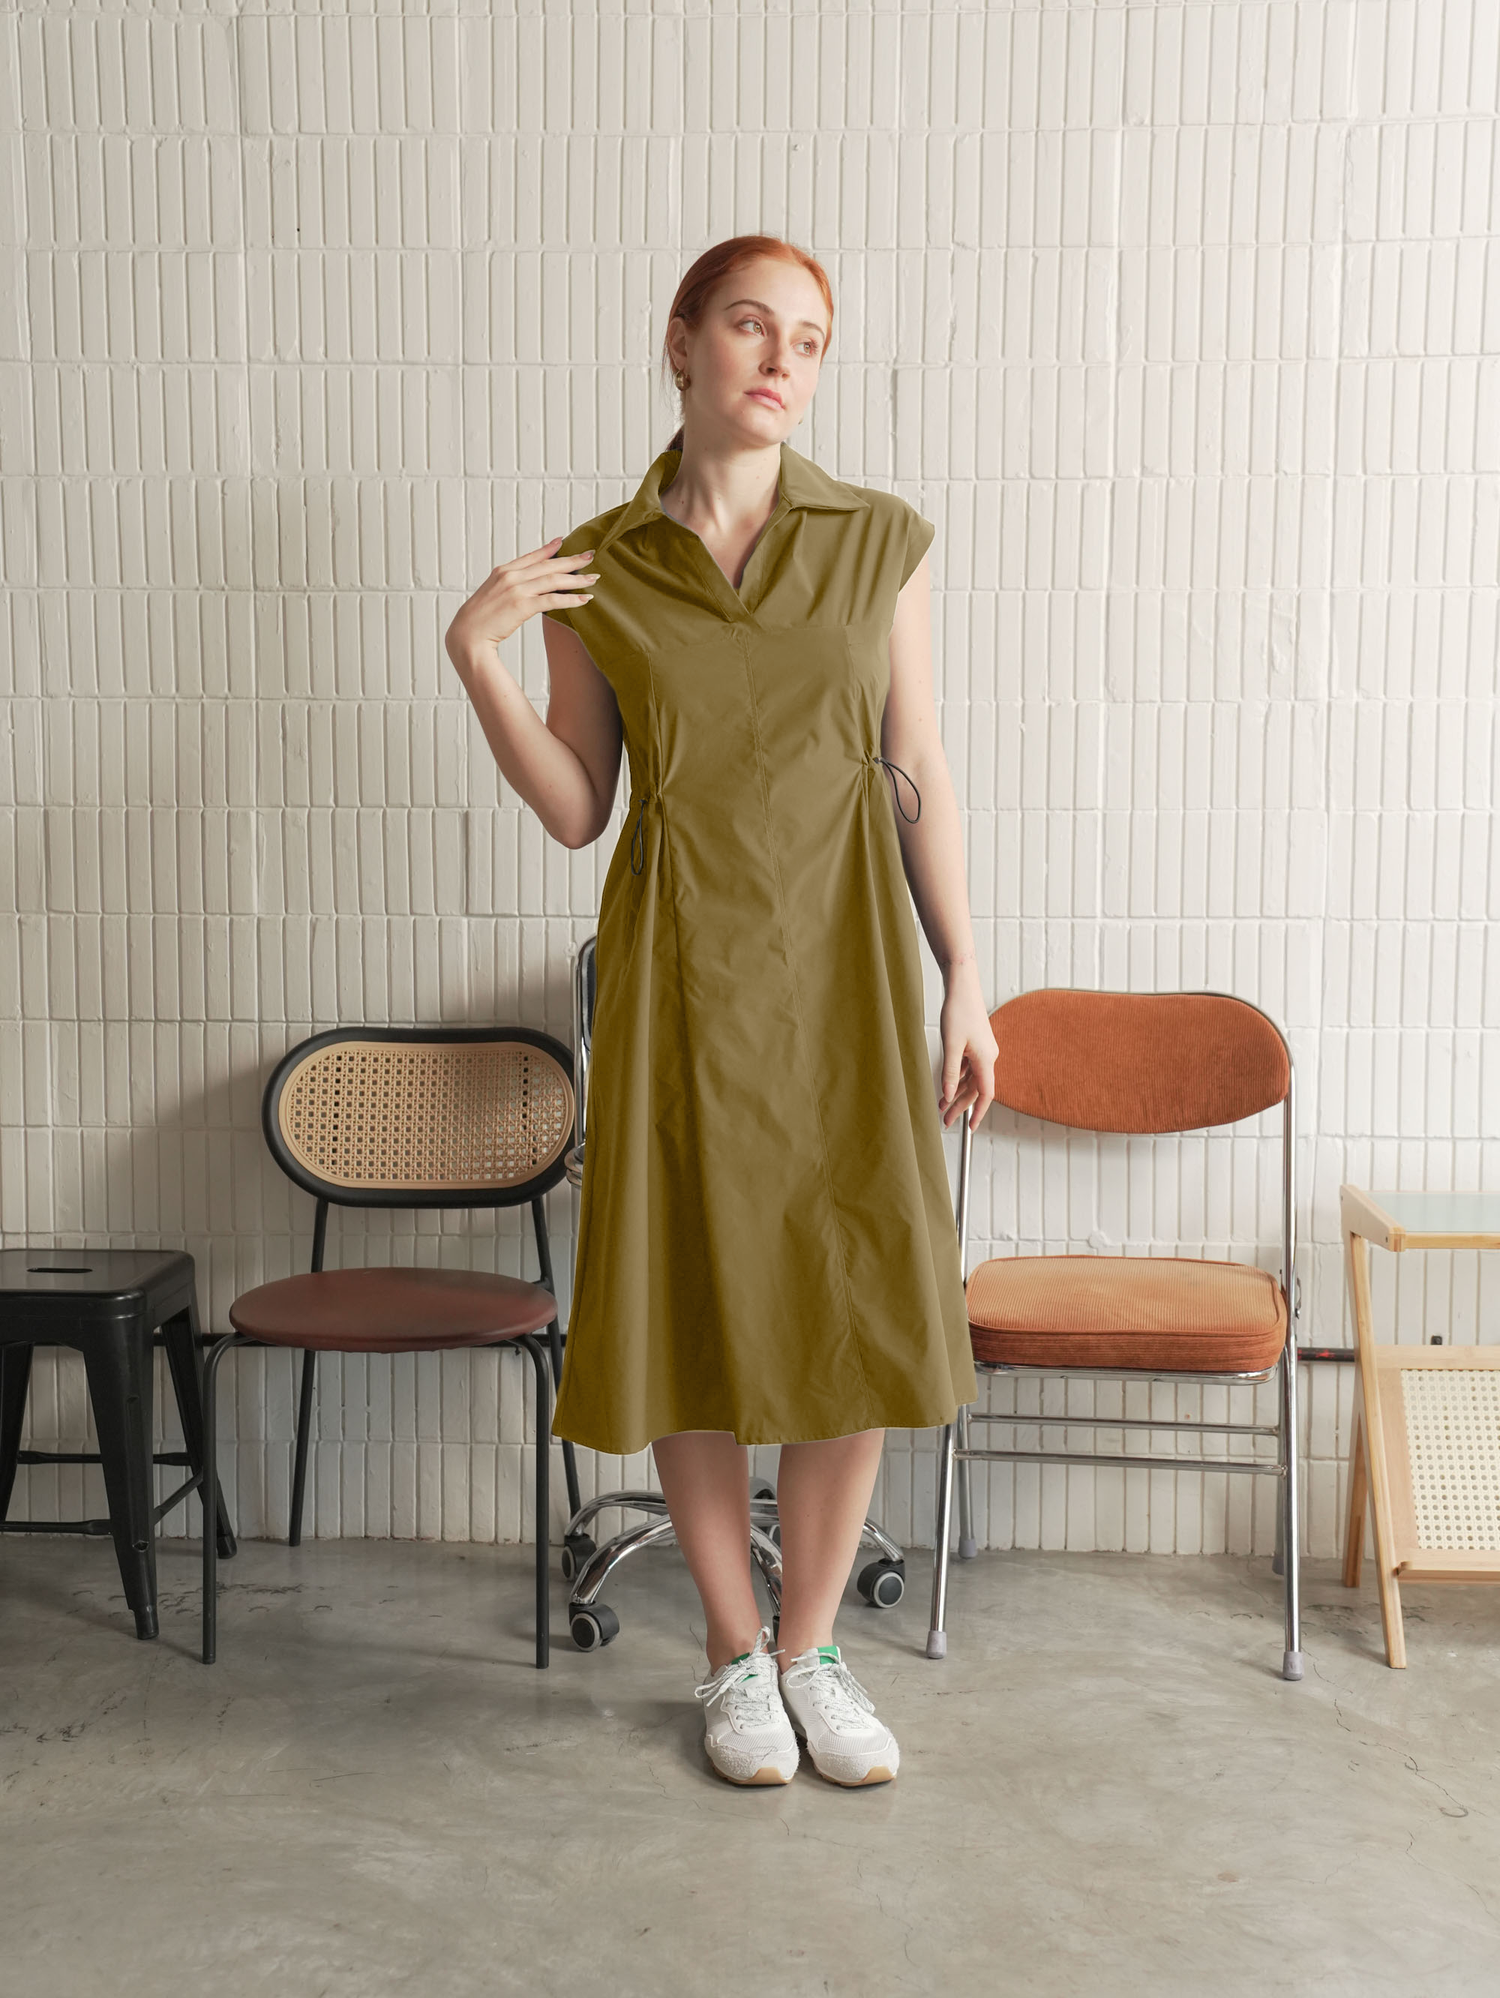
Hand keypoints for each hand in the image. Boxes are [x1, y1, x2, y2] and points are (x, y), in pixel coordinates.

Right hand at [444, 536, 598, 666]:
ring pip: (553, 580)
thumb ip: (508, 586)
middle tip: (590, 555)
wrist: (467, 634)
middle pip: (548, 565)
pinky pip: (552, 600)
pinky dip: (570, 599)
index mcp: (503, 571)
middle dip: (572, 560)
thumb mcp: (492, 595)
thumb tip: (524, 588)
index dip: (550, 549)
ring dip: (576, 579)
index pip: (532, 556)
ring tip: (593, 579)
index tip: (564, 542)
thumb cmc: (480, 619)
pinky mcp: (522, 606)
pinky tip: (584, 599)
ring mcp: (516, 590)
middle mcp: (511, 576)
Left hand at [936, 965, 996, 1131]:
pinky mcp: (975, 1045)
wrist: (962, 987)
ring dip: (956, 1093)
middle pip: (976, 1089)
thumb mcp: (951, 1045)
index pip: (985, 1094)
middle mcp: (988, 1057)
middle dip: (960, 1106)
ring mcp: (982, 1051)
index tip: (970, 1127)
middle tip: (946, 1121)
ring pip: (970, 1079)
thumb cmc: (958, 1011)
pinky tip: (946, 1086)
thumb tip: (947, 1095)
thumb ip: (949, 1072)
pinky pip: (968, 1068)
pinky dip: (957, 1079)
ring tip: (941, 1106)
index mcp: (986, 1059)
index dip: (979, 1112)